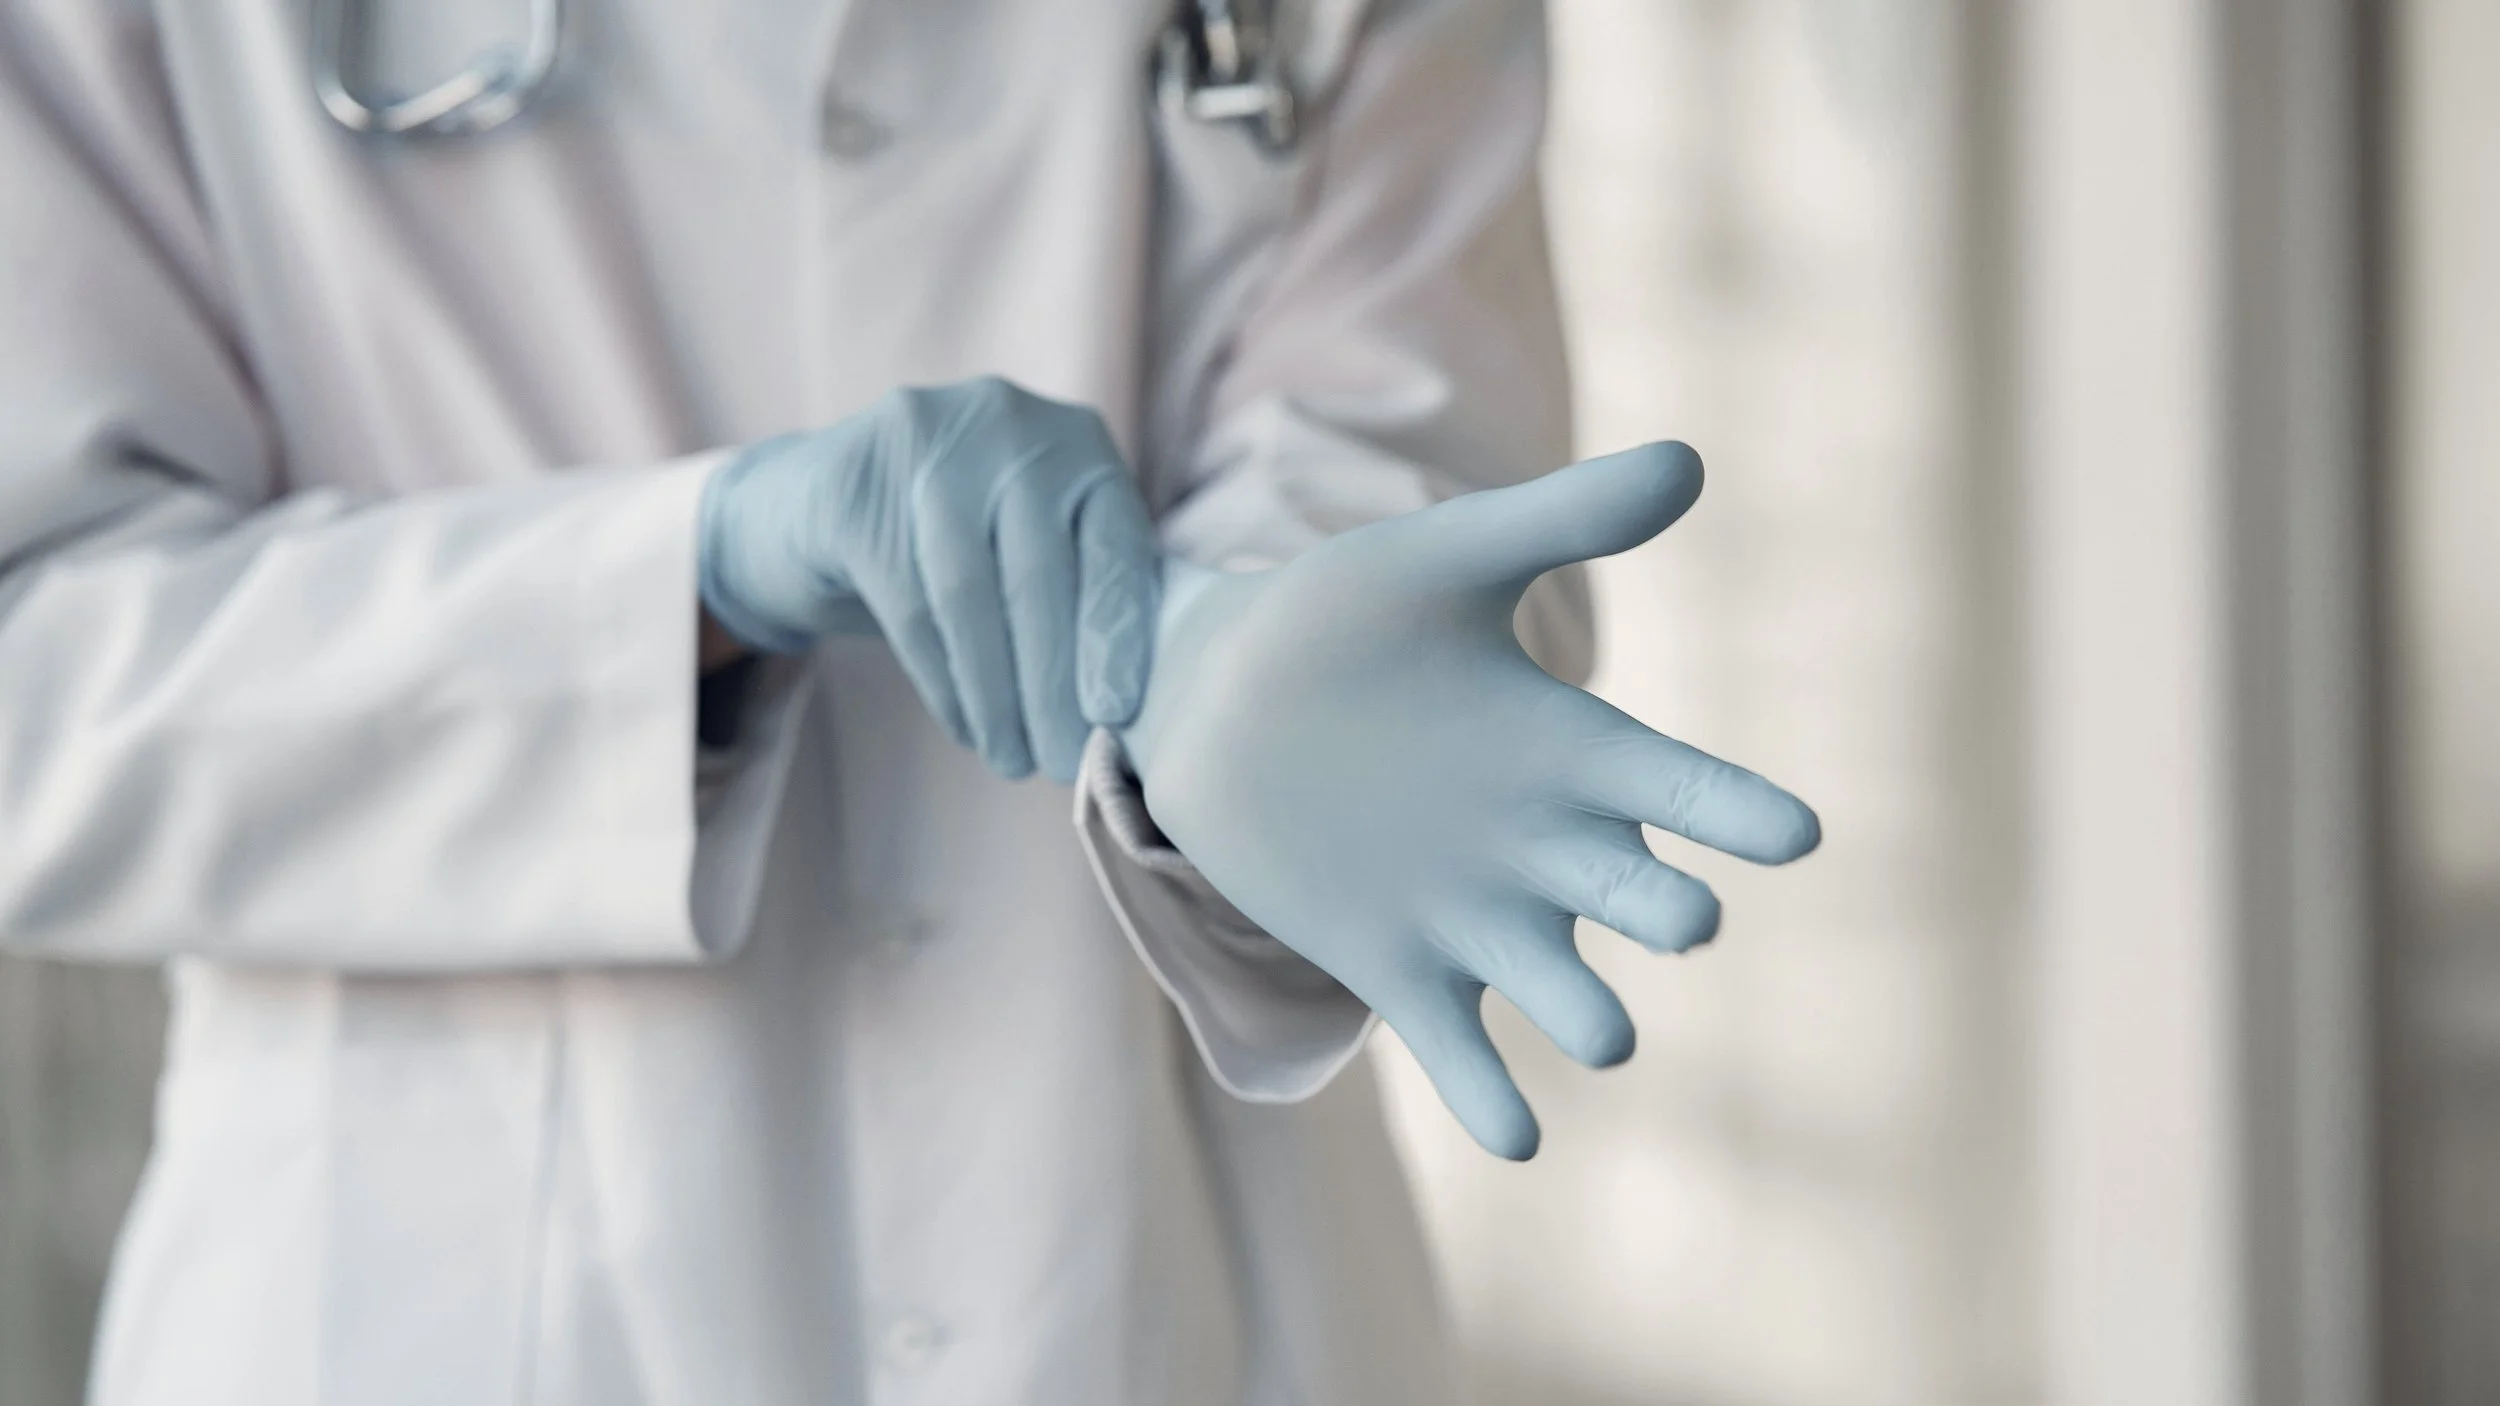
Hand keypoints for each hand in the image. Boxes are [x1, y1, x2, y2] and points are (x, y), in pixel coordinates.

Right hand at [700, 377, 1159, 781]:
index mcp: (1077, 442)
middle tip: (1062, 762)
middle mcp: (1009, 425)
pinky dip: (944, 682)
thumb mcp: (1034, 541)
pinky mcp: (854, 488)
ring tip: (1012, 760)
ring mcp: (926, 443)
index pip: (1114, 543)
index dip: (1118, 634)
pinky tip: (966, 727)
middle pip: (1040, 574)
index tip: (1117, 715)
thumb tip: (1131, 714)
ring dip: (997, 696)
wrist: (817, 504)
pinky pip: (909, 605)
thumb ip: (1086, 591)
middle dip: (1053, 684)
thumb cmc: (960, 543)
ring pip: (970, 596)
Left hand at [1120, 444, 1820, 1158]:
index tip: (1793, 832)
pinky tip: (1519, 1135)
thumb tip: (1692, 457)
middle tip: (1682, 914)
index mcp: (1566, 751)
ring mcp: (1473, 917)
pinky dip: (1493, 1101)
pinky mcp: (1397, 971)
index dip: (1737, 812)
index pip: (1681, 787)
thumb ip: (1558, 520)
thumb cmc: (1338, 619)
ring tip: (1604, 1029)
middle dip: (1668, 912)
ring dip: (1590, 1016)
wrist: (1213, 699)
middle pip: (1640, 899)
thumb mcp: (1440, 559)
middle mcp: (1541, 846)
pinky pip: (1462, 1055)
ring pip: (1566, 992)